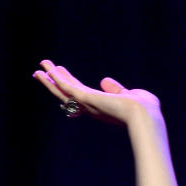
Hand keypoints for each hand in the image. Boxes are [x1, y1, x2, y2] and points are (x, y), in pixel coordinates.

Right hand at [33, 60, 161, 125]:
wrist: (147, 116)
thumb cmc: (146, 110)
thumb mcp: (131, 95)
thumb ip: (117, 90)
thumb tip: (104, 81)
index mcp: (103, 108)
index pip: (81, 96)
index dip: (69, 86)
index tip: (60, 77)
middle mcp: (93, 109)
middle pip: (67, 95)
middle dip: (54, 84)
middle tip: (40, 73)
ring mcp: (89, 105)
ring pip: (64, 91)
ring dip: (51, 79)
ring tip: (39, 69)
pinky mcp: (88, 99)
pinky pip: (68, 88)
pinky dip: (58, 79)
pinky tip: (50, 70)